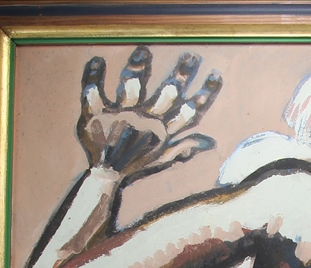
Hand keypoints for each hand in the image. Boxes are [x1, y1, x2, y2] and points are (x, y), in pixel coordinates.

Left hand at [77, 46, 221, 181]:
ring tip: (144, 50)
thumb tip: (210, 142)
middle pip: (167, 95)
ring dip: (139, 68)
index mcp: (161, 132)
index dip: (204, 94)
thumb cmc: (136, 162)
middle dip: (180, 75)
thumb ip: (184, 146)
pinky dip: (94, 77)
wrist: (107, 173)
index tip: (216, 74)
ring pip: (133, 88)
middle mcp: (145, 122)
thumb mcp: (162, 156)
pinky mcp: (97, 114)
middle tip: (191, 56)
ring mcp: (121, 116)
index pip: (188, 112)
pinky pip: (94, 93)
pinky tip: (97, 60)